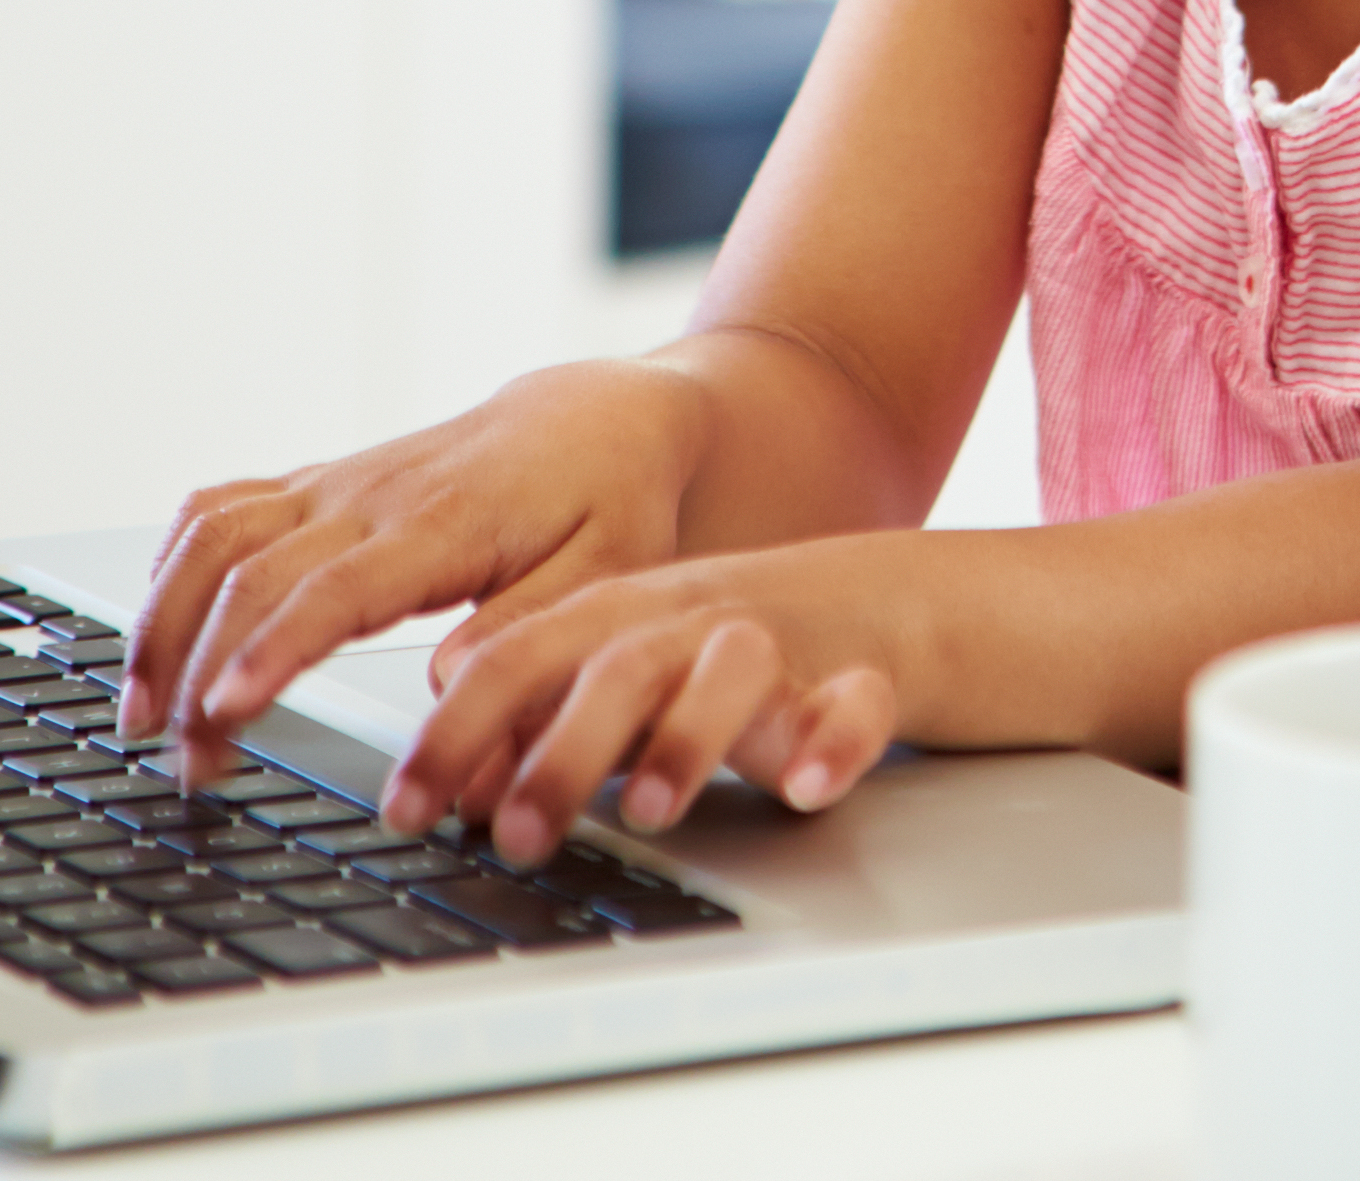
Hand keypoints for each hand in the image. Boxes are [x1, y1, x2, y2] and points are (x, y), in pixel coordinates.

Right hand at [130, 362, 710, 782]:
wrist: (603, 416)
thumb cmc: (612, 499)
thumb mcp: (611, 567)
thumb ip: (531, 626)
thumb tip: (446, 686)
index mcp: (447, 521)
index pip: (338, 586)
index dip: (273, 648)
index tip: (223, 711)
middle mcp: (376, 495)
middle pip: (254, 574)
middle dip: (201, 669)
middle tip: (186, 763)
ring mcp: (338, 483)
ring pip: (216, 536)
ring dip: (163, 621)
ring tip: (142, 713)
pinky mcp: (320, 483)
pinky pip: (222, 508)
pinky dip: (170, 566)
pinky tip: (156, 631)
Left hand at [383, 536, 919, 865]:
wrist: (877, 597)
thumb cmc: (710, 650)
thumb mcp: (610, 669)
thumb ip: (531, 722)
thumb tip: (437, 796)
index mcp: (614, 617)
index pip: (516, 659)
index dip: (456, 734)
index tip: (404, 812)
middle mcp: (690, 623)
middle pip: (619, 670)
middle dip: (563, 753)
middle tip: (517, 840)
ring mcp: (779, 647)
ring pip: (735, 671)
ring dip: (690, 738)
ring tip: (652, 813)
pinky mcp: (860, 683)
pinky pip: (859, 705)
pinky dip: (836, 742)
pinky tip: (809, 787)